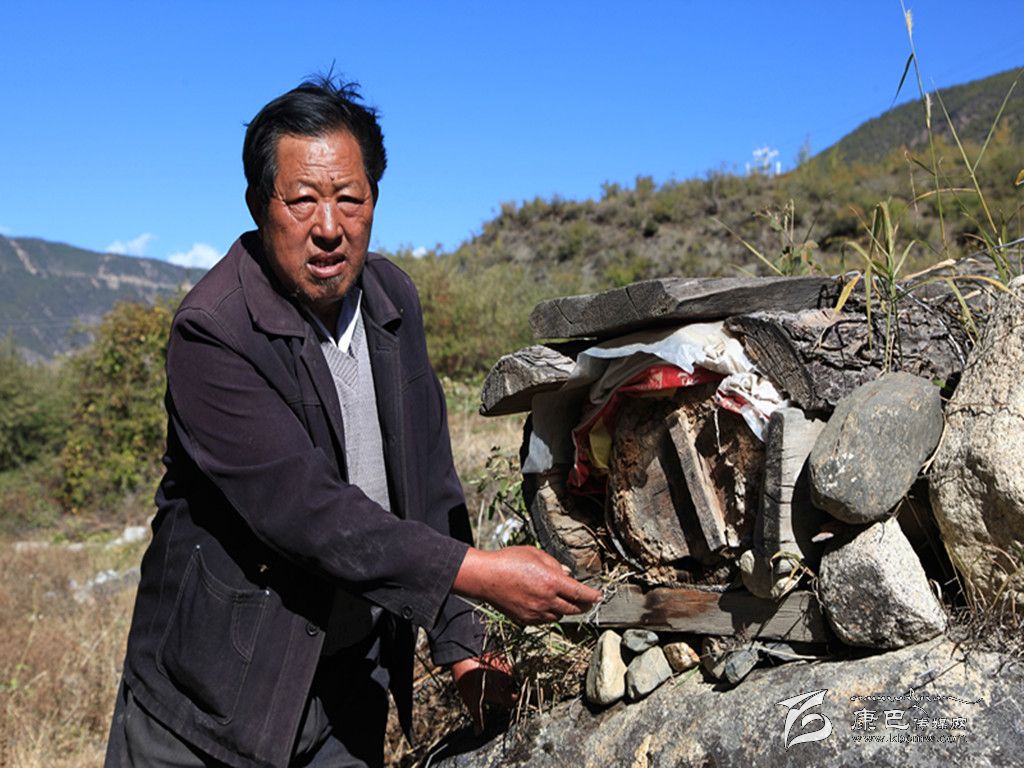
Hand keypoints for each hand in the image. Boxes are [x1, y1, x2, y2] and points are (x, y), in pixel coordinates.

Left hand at [451, 652, 515, 733]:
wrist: (464, 656)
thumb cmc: (468, 681)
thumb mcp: (471, 702)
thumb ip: (478, 718)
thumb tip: (478, 733)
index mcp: (504, 694)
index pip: (516, 703)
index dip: (513, 706)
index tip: (508, 708)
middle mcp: (509, 682)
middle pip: (514, 690)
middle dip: (507, 694)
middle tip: (496, 696)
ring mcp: (507, 668)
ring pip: (510, 679)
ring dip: (503, 682)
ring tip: (490, 684)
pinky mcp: (503, 659)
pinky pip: (506, 668)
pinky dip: (500, 672)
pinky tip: (489, 673)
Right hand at [452, 546, 602, 623]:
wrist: (485, 577)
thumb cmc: (509, 561)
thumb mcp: (536, 554)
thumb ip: (555, 564)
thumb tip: (567, 574)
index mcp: (551, 581)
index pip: (580, 593)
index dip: (593, 596)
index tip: (600, 596)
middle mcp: (546, 600)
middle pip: (573, 609)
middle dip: (583, 605)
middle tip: (587, 601)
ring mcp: (536, 612)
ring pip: (560, 616)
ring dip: (565, 610)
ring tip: (564, 601)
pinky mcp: (526, 619)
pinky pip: (545, 620)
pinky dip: (550, 614)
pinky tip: (546, 605)